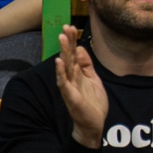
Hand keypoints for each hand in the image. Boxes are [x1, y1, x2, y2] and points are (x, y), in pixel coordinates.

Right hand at [56, 26, 110, 148]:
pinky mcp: (71, 97)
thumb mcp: (93, 80)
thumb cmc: (92, 103)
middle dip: (67, 42)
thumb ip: (87, 65)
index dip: (72, 41)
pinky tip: (59, 62)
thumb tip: (80, 48)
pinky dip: (61, 73)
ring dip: (63, 52)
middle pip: (68, 56)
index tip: (71, 26)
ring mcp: (70, 87)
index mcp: (78, 73)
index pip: (74, 53)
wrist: (93, 125)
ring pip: (65, 66)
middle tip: (65, 27)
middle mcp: (71, 78)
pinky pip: (64, 83)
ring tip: (61, 38)